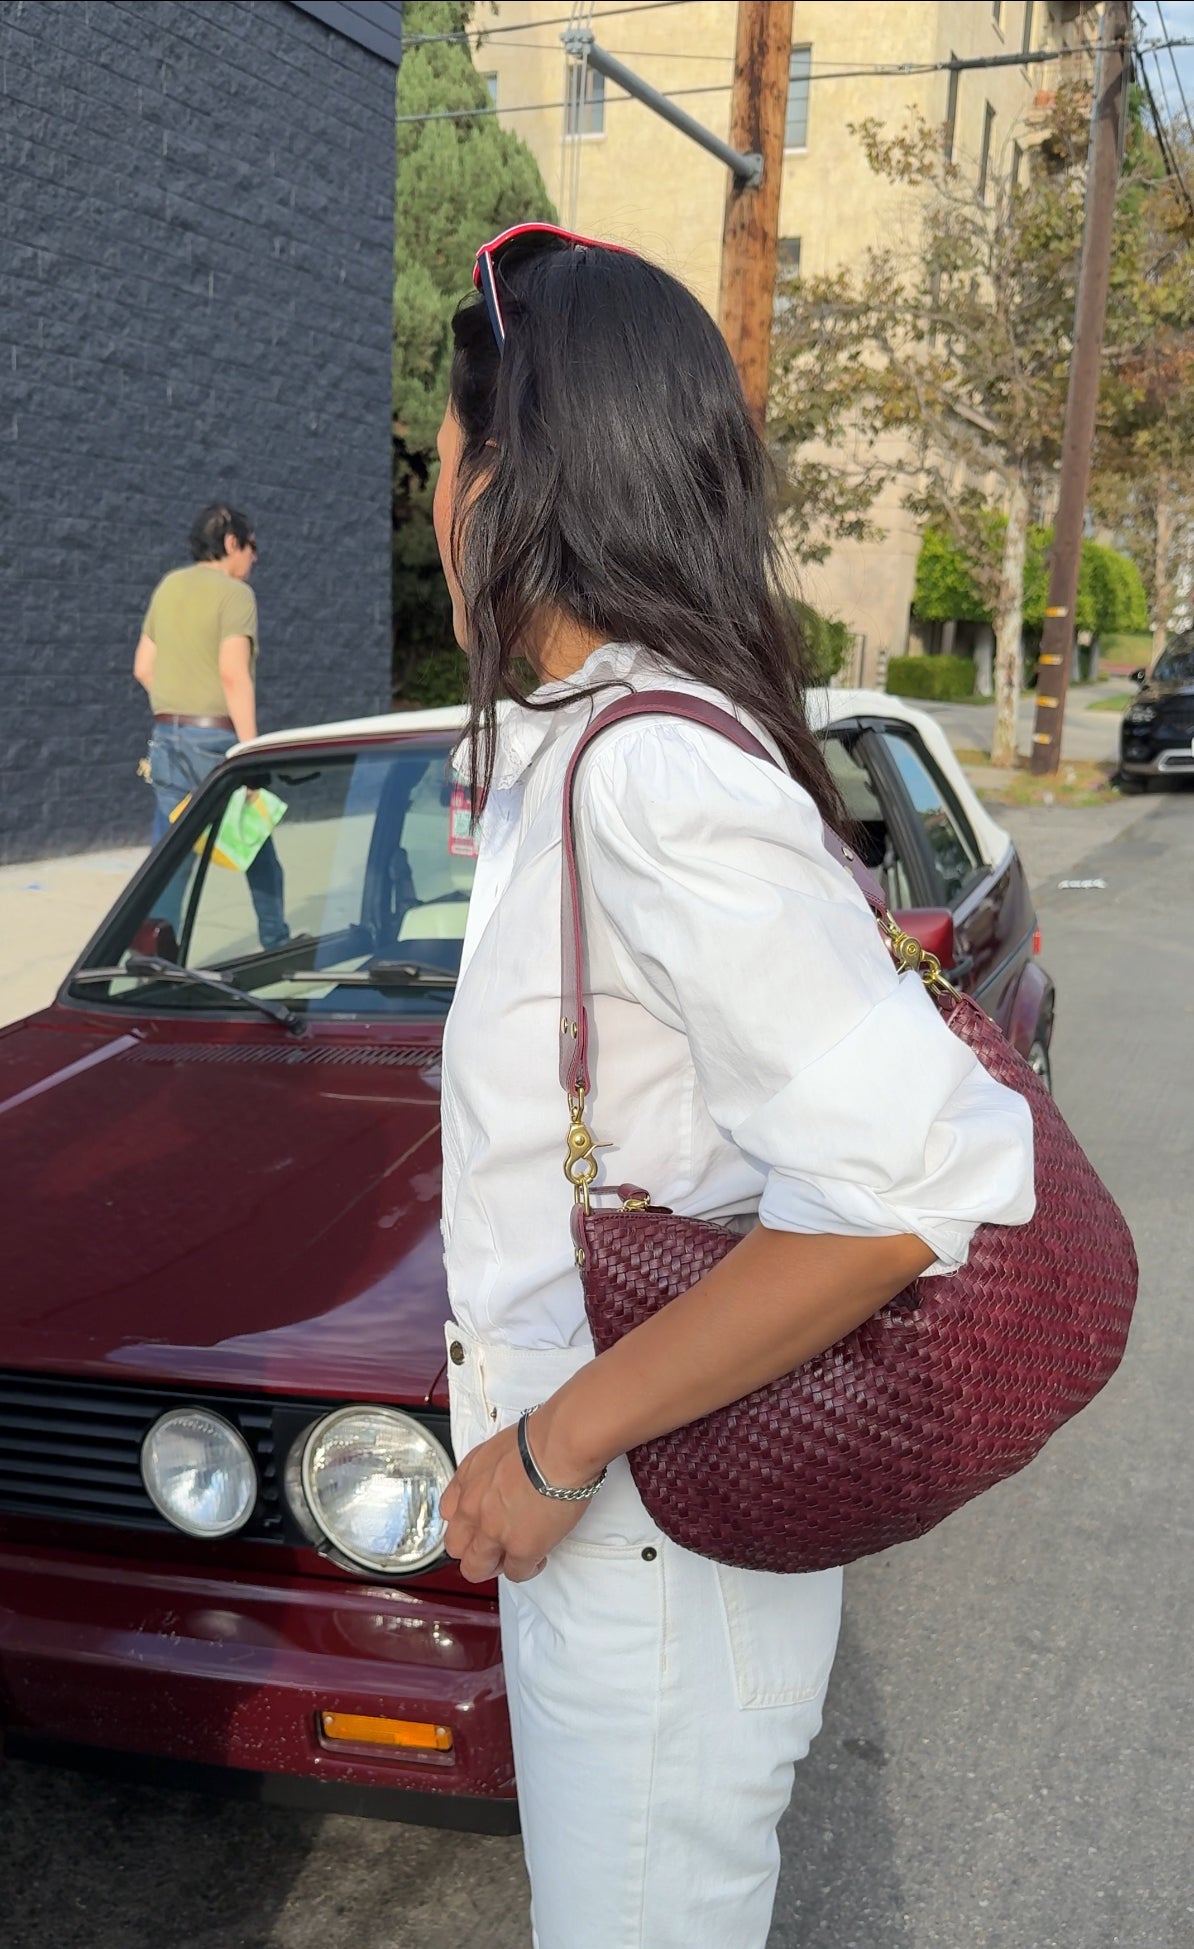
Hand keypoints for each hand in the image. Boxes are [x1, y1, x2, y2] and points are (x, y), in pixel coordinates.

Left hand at [439, 1422, 588, 1582]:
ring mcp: (493, 1532)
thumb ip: (491, 1470)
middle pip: (456, 1546)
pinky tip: (540, 1556)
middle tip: (496, 1544)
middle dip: (475, 1549)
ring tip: (515, 1555)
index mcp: (468, 1479)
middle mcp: (472, 1508)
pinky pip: (516, 1574)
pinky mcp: (521, 1549)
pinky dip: (528, 1568)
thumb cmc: (540, 1437)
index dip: (467, 1522)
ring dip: (495, 1565)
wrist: (559, 1446)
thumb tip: (504, 1478)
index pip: (449, 1513)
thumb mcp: (499, 1446)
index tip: (480, 1523)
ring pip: (476, 1569)